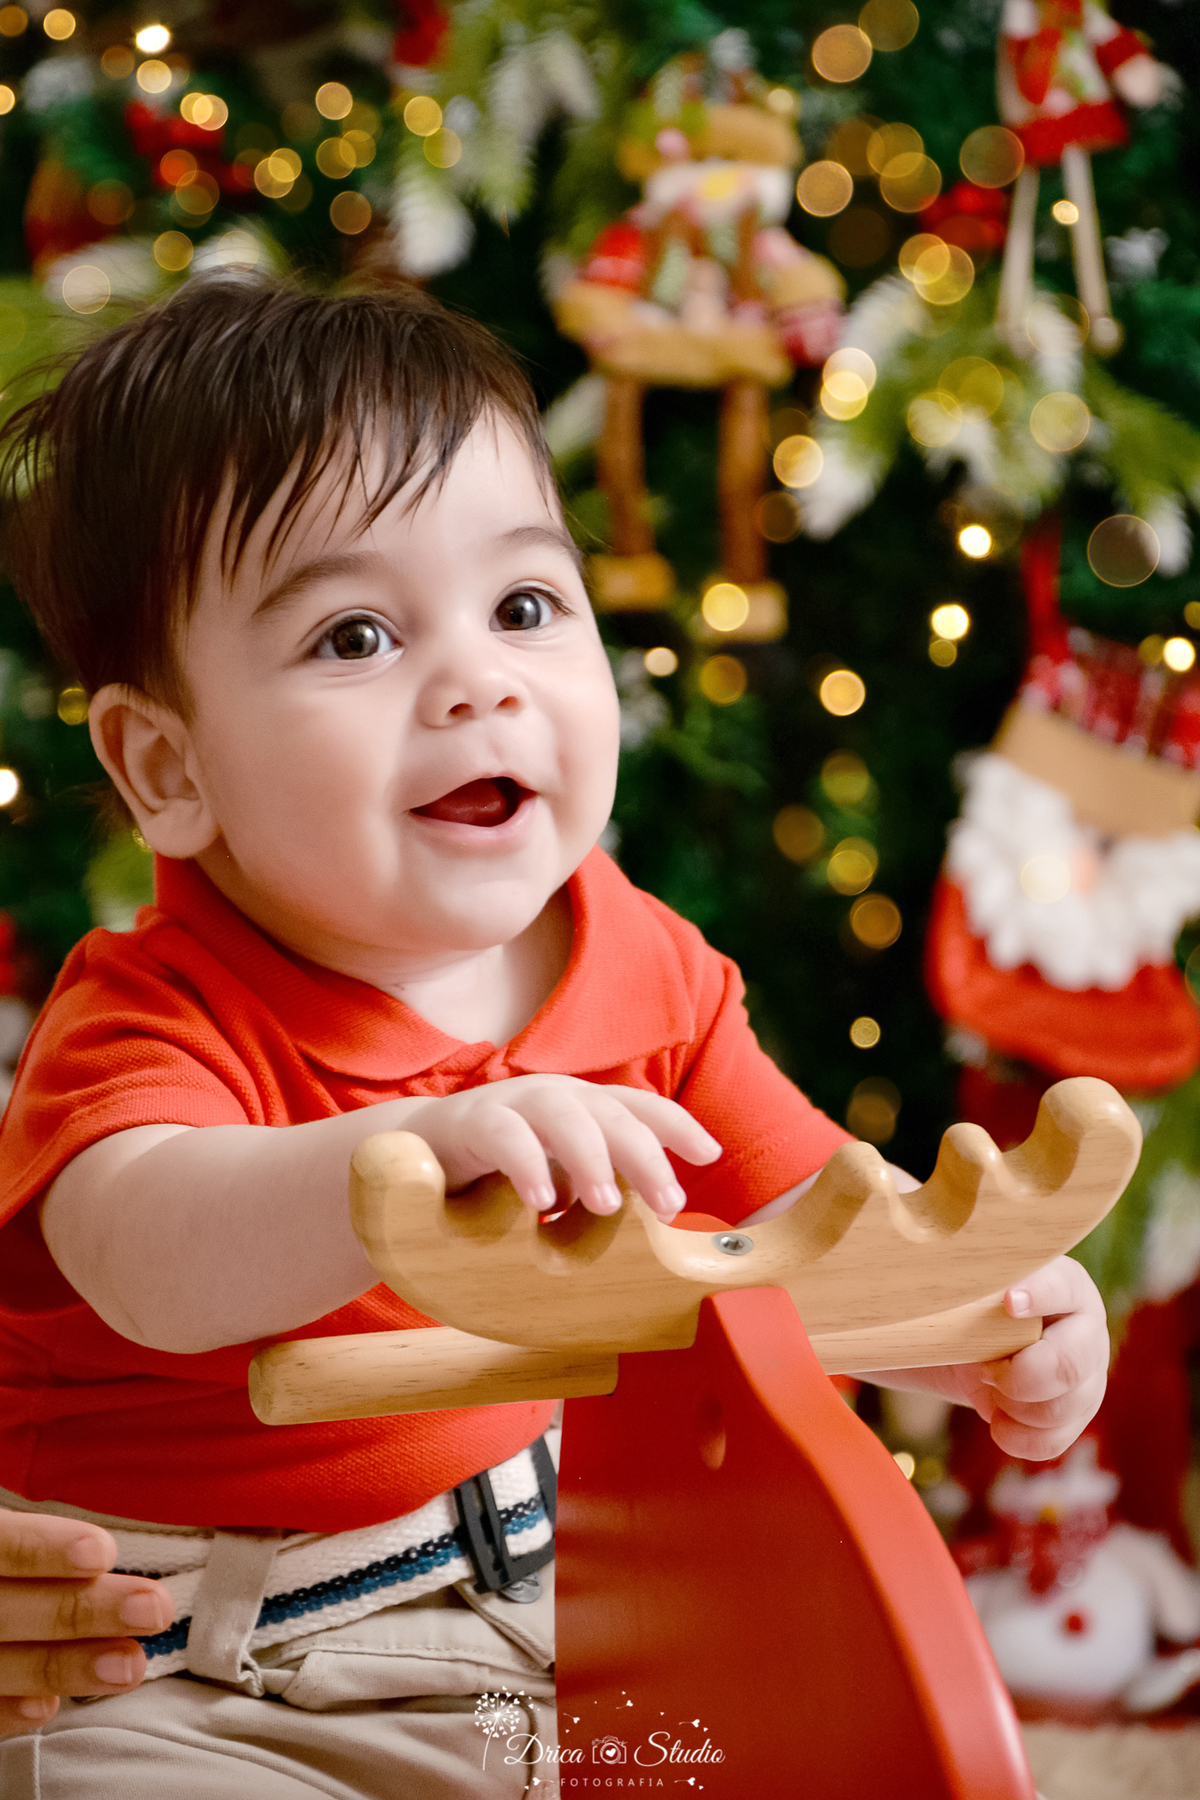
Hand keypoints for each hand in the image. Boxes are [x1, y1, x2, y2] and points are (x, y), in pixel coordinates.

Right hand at [0, 1510, 173, 1735]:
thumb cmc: (5, 1552)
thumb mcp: (9, 1523)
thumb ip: (38, 1531)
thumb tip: (110, 1538)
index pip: (4, 1544)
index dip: (46, 1549)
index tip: (103, 1552)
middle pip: (9, 1610)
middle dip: (82, 1611)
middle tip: (155, 1610)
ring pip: (1, 1663)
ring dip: (66, 1667)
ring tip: (131, 1667)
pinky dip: (8, 1710)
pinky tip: (48, 1707)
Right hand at [404, 1076, 721, 1219]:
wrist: (417, 1161)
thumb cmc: (501, 1175)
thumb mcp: (562, 1183)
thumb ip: (597, 1196)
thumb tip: (653, 1239)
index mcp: (584, 1109)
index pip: (639, 1107)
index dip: (675, 1126)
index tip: (708, 1154)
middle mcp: (556, 1097)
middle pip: (612, 1112)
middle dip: (645, 1155)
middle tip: (670, 1203)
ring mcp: (513, 1103)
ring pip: (563, 1112)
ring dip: (591, 1156)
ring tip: (606, 1204)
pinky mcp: (469, 1121)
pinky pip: (503, 1134)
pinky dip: (525, 1163)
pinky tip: (540, 1202)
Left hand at [877, 1257, 1108, 1460]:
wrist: (977, 1342)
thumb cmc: (969, 1301)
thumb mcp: (963, 1281)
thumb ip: (956, 1271)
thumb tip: (905, 1240)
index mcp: (1064, 1282)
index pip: (1061, 1286)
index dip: (1038, 1295)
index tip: (1005, 1301)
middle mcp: (1086, 1328)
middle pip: (1072, 1364)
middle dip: (1021, 1376)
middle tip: (983, 1369)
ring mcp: (1088, 1374)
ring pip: (1063, 1408)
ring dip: (1014, 1406)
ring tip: (985, 1385)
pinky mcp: (1075, 1413)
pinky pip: (1055, 1440)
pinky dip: (1018, 1437)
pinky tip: (996, 1418)